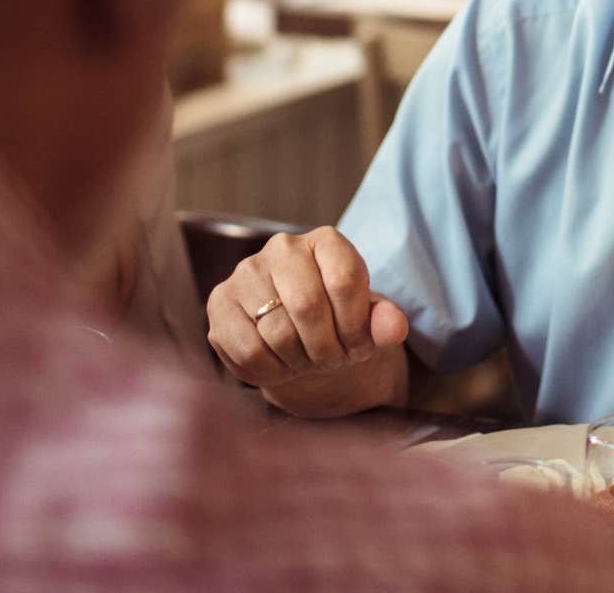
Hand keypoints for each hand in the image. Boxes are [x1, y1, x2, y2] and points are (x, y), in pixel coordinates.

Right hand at [205, 226, 408, 390]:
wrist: (299, 339)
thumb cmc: (338, 324)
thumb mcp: (368, 322)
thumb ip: (384, 322)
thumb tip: (394, 327)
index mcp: (326, 242)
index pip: (345, 280)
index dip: (355, 326)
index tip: (359, 346)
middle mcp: (283, 247)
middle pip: (308, 307)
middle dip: (326, 348)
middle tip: (331, 360)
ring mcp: (246, 272)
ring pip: (277, 332)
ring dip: (299, 362)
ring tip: (306, 361)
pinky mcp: (220, 302)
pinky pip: (248, 350)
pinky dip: (270, 371)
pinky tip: (280, 365)